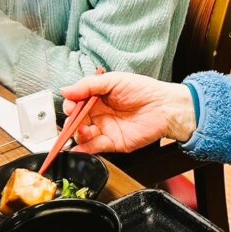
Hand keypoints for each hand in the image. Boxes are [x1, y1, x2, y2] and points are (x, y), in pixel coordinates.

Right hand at [61, 72, 195, 153]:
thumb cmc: (143, 90)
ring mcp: (105, 129)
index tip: (70, 106)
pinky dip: (84, 150)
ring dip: (78, 135)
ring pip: (82, 136)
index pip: (75, 103)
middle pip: (76, 121)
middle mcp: (99, 114)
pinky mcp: (113, 143)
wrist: (165, 107)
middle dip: (71, 122)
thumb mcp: (113, 80)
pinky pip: (94, 148)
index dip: (70, 105)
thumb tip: (65, 90)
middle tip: (74, 120)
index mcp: (97, 98)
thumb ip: (88, 85)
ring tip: (83, 130)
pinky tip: (78, 149)